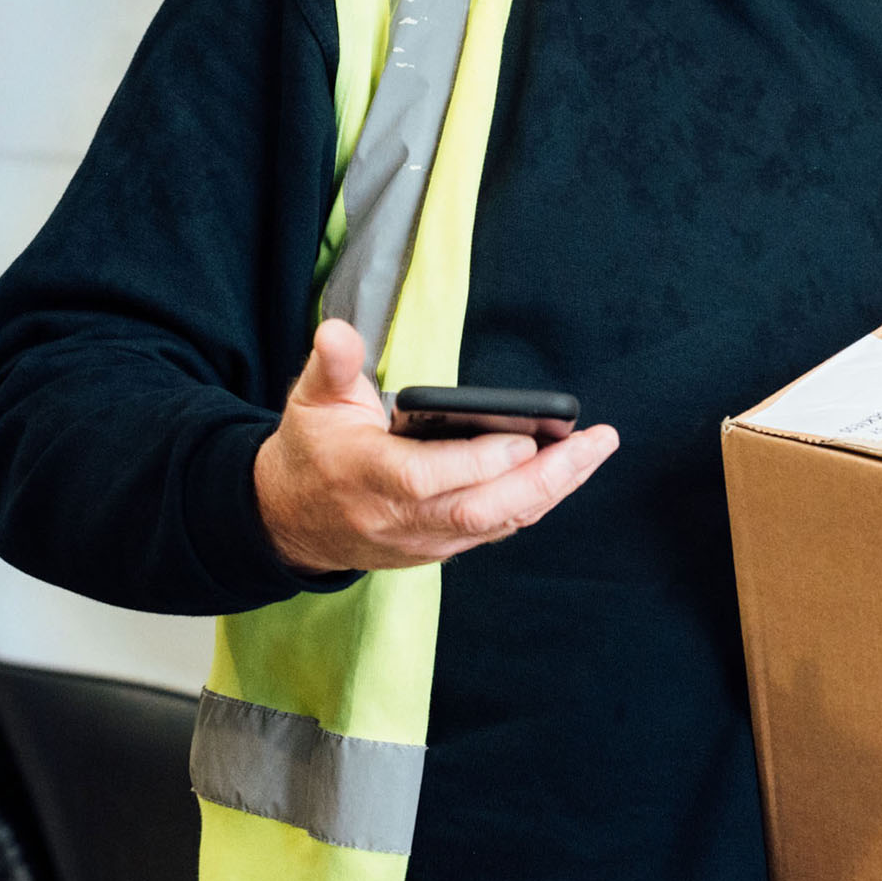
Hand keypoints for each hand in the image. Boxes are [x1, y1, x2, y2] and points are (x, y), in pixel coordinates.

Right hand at [253, 320, 618, 573]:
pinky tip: (566, 473)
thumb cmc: (310, 450)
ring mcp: (421, 540)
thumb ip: (332, 365)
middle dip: (543, 480)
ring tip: (593, 452)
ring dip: (551, 491)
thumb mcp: (311, 401)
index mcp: (365, 477)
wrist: (288, 519)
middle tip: (593, 444)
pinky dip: (533, 504)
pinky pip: (495, 530)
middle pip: (478, 510)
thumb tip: (338, 332)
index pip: (427, 479)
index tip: (525, 437)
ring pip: (495, 524)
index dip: (478, 462)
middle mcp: (397, 518)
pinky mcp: (437, 548)